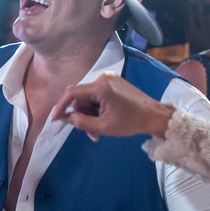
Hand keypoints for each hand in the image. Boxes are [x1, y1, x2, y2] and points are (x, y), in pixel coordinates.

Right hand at [49, 72, 174, 141]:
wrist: (154, 115)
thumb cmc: (130, 122)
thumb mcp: (104, 126)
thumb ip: (82, 122)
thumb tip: (66, 118)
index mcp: (100, 87)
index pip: (72, 93)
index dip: (61, 106)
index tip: (56, 119)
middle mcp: (102, 78)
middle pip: (81, 96)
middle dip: (81, 114)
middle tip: (88, 132)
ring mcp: (109, 79)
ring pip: (89, 96)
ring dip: (89, 112)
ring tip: (98, 129)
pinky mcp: (114, 82)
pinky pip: (97, 94)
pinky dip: (96, 107)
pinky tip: (103, 118)